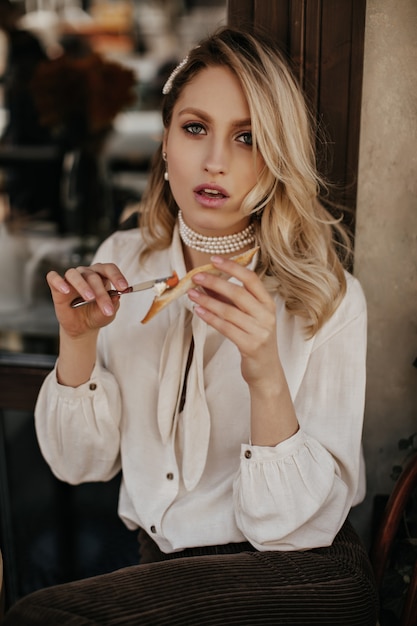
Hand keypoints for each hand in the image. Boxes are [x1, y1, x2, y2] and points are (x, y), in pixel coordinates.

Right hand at [46, 262, 128, 337]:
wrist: (82, 328)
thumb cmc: (97, 315)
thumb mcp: (108, 313)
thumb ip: (113, 303)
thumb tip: (116, 295)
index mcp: (102, 275)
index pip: (109, 268)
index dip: (117, 276)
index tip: (124, 288)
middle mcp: (86, 273)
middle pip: (93, 276)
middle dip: (102, 293)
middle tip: (107, 309)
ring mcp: (71, 279)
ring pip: (74, 274)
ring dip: (83, 286)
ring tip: (89, 298)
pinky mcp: (56, 287)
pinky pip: (53, 277)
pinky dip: (59, 282)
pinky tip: (66, 290)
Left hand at [187, 255, 280, 387]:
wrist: (266, 370)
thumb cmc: (254, 338)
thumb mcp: (247, 316)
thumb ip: (230, 299)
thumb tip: (206, 281)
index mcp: (268, 303)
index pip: (251, 279)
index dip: (232, 267)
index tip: (214, 259)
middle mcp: (266, 315)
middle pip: (238, 293)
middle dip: (215, 282)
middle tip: (196, 276)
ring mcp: (260, 331)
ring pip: (229, 311)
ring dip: (207, 300)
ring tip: (191, 293)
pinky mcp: (250, 345)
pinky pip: (225, 328)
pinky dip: (210, 317)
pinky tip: (198, 310)